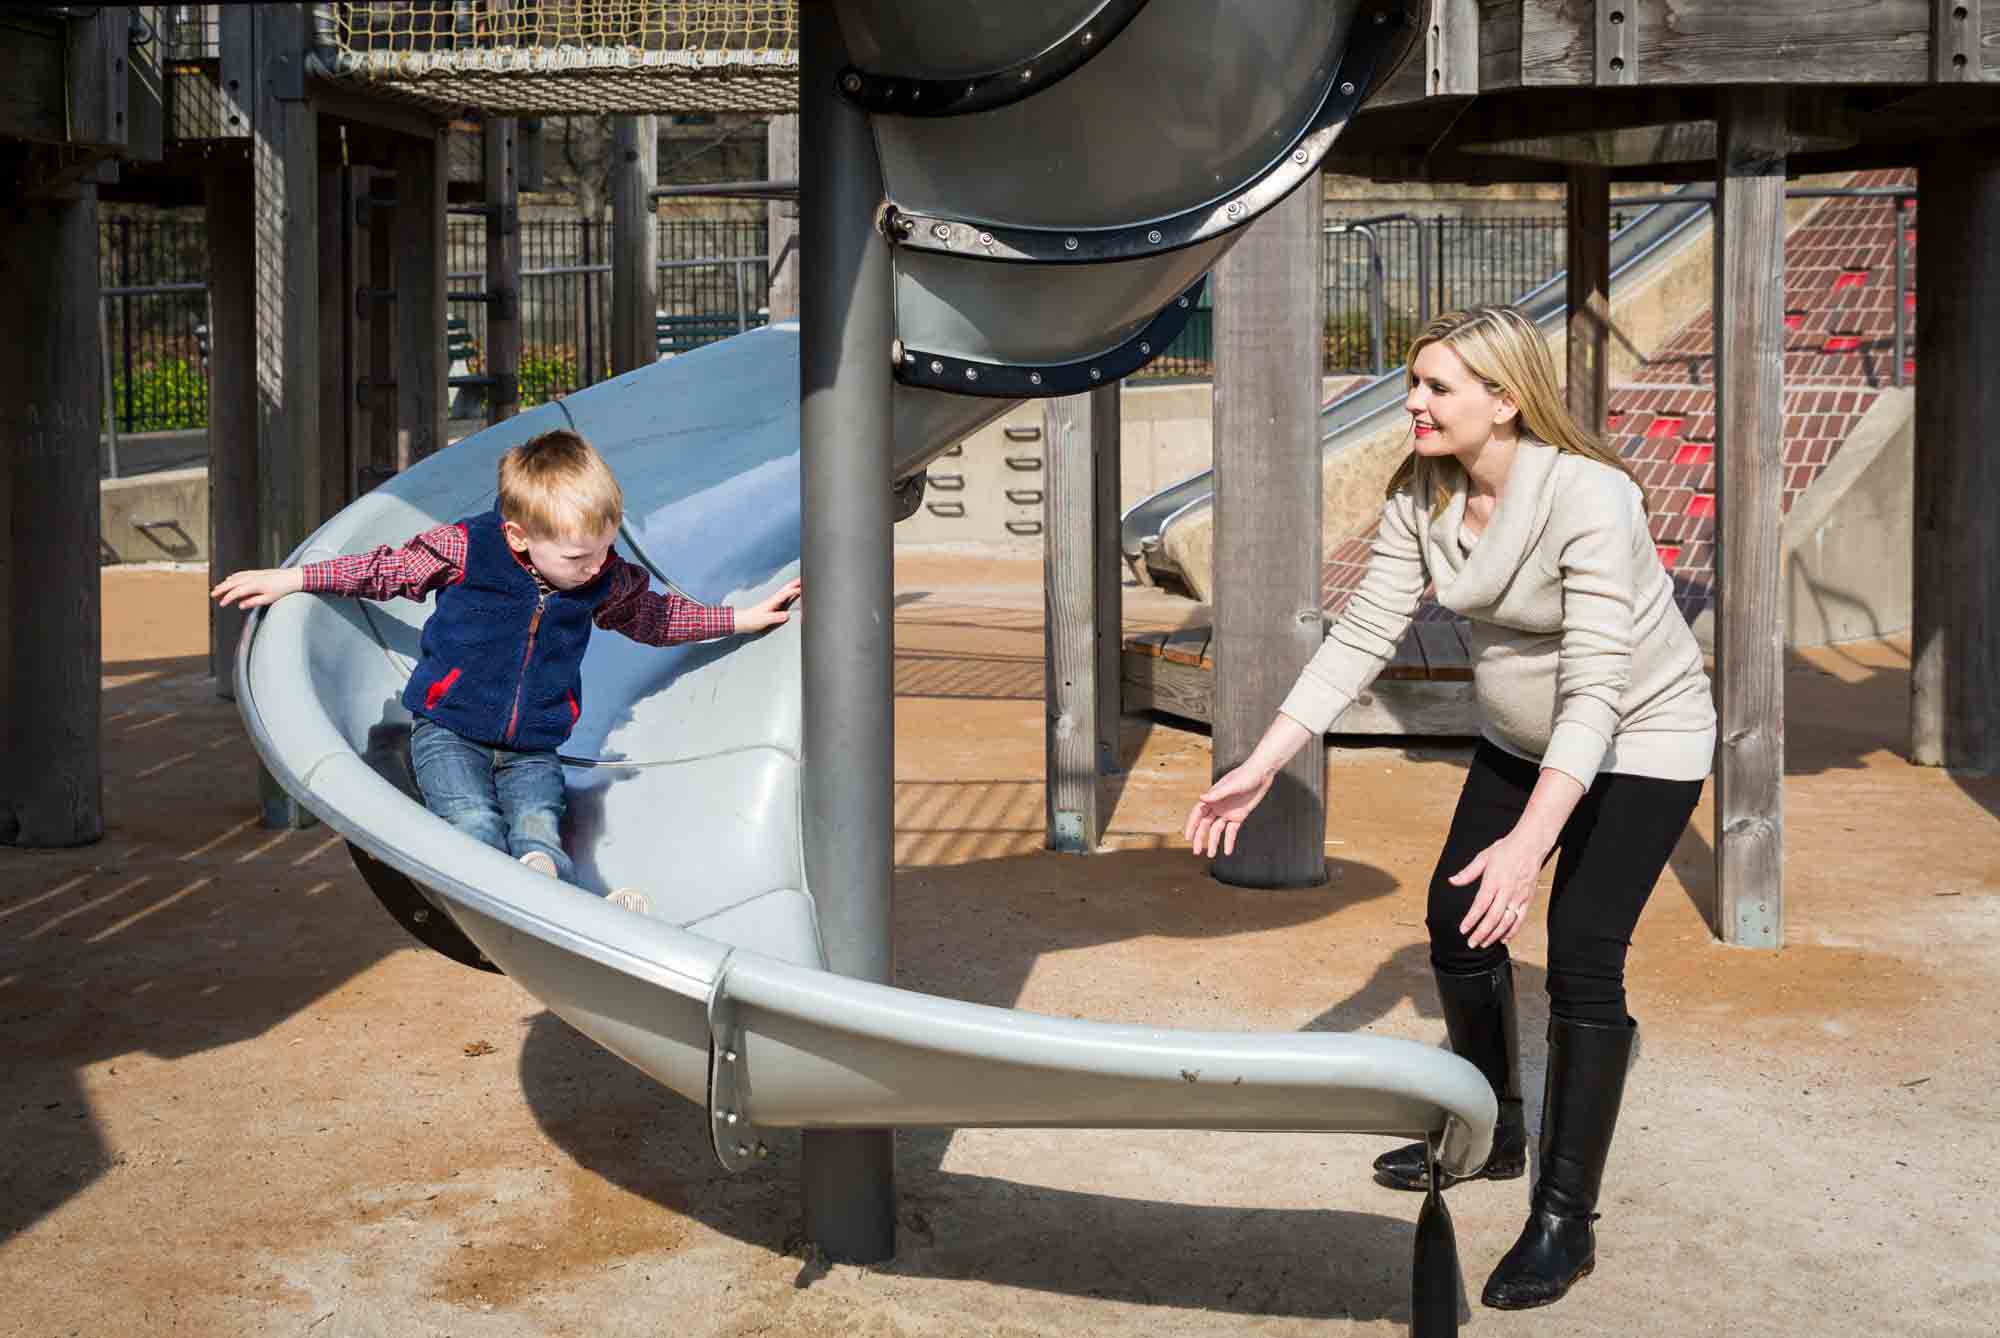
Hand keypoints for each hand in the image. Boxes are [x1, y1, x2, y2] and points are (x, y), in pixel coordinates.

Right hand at [211, 567, 302, 608]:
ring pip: (236, 577)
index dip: (227, 598)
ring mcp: (255, 573)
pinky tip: (230, 579)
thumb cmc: (283, 589)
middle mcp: (253, 578)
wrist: (294, 577)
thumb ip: (253, 602)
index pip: (236, 592)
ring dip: (226, 582)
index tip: (222, 604)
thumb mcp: (269, 599)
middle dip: (222, 588)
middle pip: (233, 583)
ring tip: (218, 588)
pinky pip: (242, 573)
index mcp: (254, 585)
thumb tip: (240, 605)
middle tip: (212, 594)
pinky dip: (234, 576)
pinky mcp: (258, 572)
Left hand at [736, 577, 800, 633]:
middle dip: (796, 583)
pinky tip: (793, 594)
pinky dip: (791, 593)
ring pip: (786, 591)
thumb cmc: (752, 620)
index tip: (804, 590)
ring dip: (794, 586)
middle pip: (786, 588)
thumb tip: (788, 615)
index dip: (795, 591)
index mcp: (772, 602)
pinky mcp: (772, 606)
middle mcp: (773, 600)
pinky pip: (785, 597)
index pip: (786, 594)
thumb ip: (775, 617)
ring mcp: (773, 602)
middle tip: (806, 578)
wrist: (742, 621)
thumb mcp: (764, 620)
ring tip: (802, 583)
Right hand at [1183, 764, 1276, 858]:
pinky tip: (1227, 851)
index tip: (1187, 837)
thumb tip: (1201, 798)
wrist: (1262, 774)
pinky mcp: (1239, 816)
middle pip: (1205, 825)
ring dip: (1213, 842)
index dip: (1191, 825)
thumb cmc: (1245, 776)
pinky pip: (1231, 831)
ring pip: (1217, 830)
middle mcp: (1217, 806)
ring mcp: (1228, 812)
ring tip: (1211, 855)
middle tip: (1196, 852)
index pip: (1197, 814)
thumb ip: (1217, 793)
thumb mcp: (1232, 785)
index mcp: (1212, 798)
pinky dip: (1229, 841)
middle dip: (1200, 838)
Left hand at [1451, 831, 1549, 948]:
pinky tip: (1503, 939)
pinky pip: (1520, 919)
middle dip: (1481, 933)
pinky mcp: (1528, 899)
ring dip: (1494, 935)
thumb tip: (1452, 881)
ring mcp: (1519, 896)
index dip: (1471, 919)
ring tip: (1484, 944)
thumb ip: (1468, 872)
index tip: (1462, 930)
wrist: (1531, 844)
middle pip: (1493, 917)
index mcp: (1494, 880)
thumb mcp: (1483, 857)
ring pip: (1507, 921)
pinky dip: (1512, 931)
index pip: (1480, 905)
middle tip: (1471, 943)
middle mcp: (1507, 890)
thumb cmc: (1506, 849)